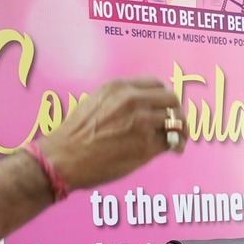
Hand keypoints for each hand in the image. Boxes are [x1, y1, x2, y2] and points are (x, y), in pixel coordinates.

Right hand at [38, 77, 184, 189]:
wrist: (63, 158)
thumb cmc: (74, 136)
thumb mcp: (95, 103)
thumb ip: (119, 101)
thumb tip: (142, 106)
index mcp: (119, 88)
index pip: (156, 85)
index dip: (164, 97)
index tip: (165, 107)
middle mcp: (133, 101)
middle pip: (171, 100)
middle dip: (177, 111)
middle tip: (177, 123)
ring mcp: (141, 123)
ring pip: (175, 121)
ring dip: (180, 130)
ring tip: (179, 140)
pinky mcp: (145, 146)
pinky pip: (170, 141)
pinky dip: (175, 145)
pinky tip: (174, 150)